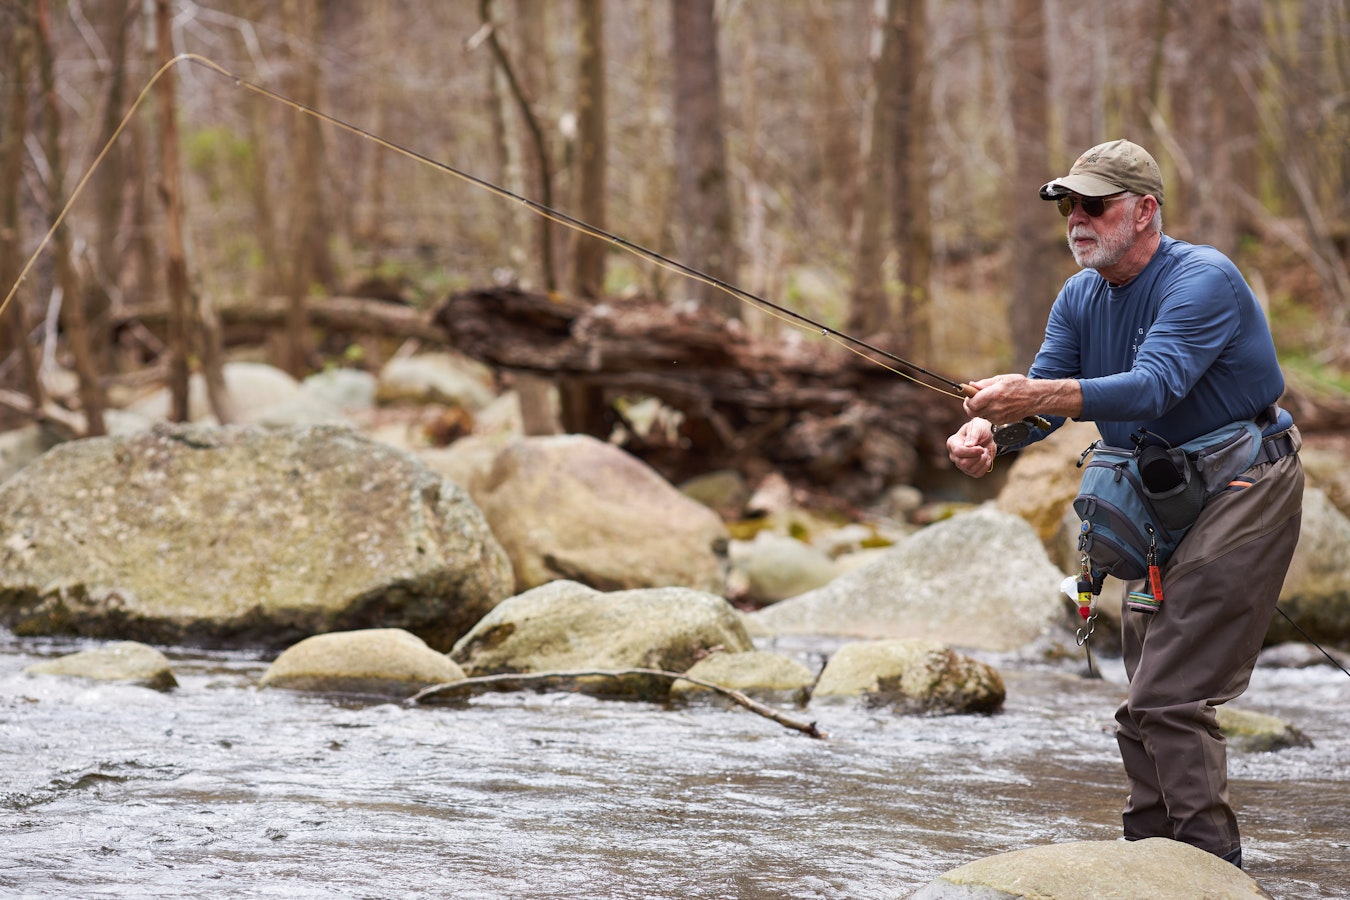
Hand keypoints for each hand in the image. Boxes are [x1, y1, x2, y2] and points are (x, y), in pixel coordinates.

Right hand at [947, 417, 996, 477]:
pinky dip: (985, 466)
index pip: (958, 452)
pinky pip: (977, 474)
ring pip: (971, 469)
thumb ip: (973, 434)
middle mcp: (954, 455)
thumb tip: (968, 445)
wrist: (989, 436)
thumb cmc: (981, 429)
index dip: (971, 452)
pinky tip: (986, 458)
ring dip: (982, 461)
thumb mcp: (977, 426)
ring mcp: (961, 464)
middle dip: (977, 457)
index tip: (981, 448)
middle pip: (963, 463)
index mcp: (952, 443)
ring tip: (984, 452)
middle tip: (982, 448)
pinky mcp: (970, 470)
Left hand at [961, 374, 1081, 423]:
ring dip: (979, 410)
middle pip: (972, 412)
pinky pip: (988, 418)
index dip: (967, 400)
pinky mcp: (1001, 422)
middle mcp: (995, 407)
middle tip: (974, 399)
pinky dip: (988, 413)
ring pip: (980, 416)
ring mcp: (998, 416)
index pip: (971, 403)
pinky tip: (996, 406)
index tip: (969, 395)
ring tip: (988, 401)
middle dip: (970, 406)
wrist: (1035, 398)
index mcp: (994, 394)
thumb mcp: (1001, 379)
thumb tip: (970, 385)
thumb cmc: (1019, 385)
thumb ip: (984, 384)